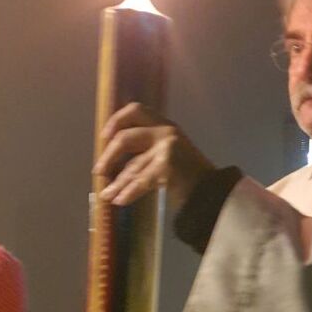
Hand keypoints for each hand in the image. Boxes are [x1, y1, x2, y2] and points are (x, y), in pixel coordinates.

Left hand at [94, 103, 214, 209]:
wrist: (212, 193)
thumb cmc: (189, 176)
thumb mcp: (167, 154)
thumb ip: (144, 151)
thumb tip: (110, 160)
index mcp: (165, 125)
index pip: (135, 111)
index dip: (116, 121)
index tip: (104, 137)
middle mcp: (166, 132)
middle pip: (126, 138)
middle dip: (109, 156)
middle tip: (99, 171)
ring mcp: (168, 149)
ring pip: (132, 165)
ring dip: (117, 182)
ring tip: (107, 195)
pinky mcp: (168, 167)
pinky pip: (141, 181)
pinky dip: (129, 192)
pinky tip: (120, 200)